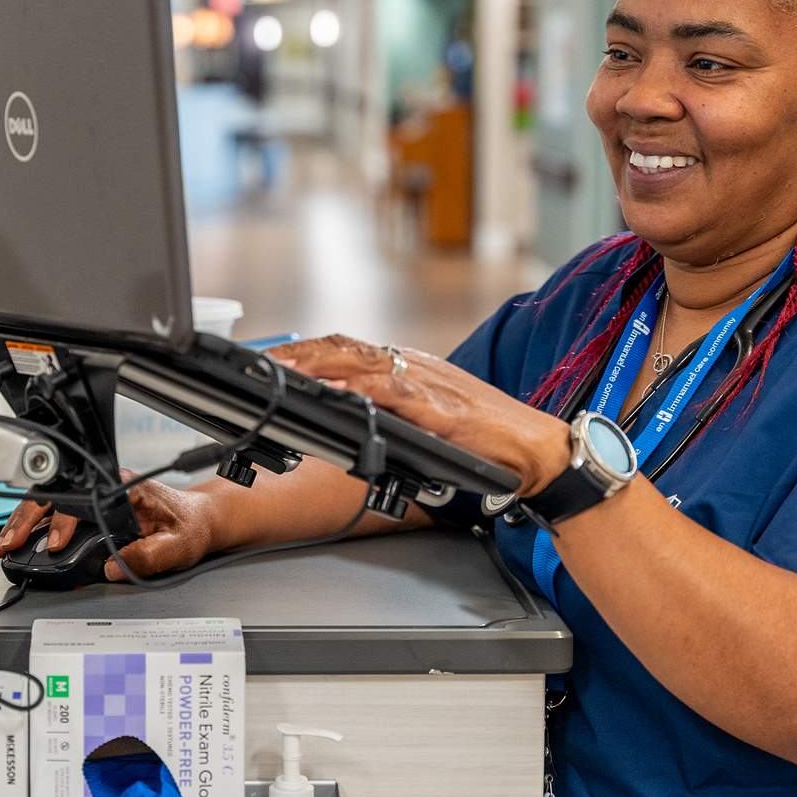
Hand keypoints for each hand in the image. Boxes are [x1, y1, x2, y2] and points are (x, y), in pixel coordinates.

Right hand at [0, 469, 217, 580]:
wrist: (198, 519)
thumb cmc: (189, 526)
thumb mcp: (177, 546)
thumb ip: (148, 556)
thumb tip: (113, 567)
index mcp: (127, 487)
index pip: (84, 498)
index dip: (64, 521)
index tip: (55, 544)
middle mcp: (108, 486)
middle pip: (58, 495)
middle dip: (28, 519)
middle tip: (9, 544)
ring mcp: (98, 494)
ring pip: (52, 501)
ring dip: (25, 521)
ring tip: (5, 544)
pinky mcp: (94, 506)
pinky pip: (58, 511)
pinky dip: (35, 524)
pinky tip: (20, 539)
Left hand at [268, 334, 572, 495]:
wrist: (535, 448)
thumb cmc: (484, 438)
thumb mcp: (427, 418)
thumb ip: (390, 411)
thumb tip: (345, 414)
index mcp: (408, 367)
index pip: (347, 348)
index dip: (306, 350)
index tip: (271, 358)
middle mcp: (413, 366)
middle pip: (345, 348)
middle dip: (299, 353)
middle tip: (262, 362)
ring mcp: (427, 384)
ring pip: (362, 363)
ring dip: (318, 365)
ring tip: (283, 371)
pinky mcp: (441, 410)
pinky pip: (393, 393)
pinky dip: (360, 389)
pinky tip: (334, 391)